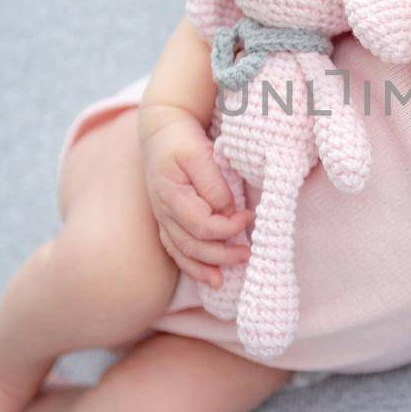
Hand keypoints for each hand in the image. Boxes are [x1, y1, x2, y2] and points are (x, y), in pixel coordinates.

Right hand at [140, 114, 253, 288]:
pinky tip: (209, 276)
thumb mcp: (199, 155)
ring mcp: (164, 219)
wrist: (162, 133)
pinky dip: (192, 266)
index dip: (228, 228)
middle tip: (248, 252)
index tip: (249, 217)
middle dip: (222, 254)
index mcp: (172, 196)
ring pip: (183, 253)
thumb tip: (227, 211)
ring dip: (206, 268)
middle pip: (193, 245)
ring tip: (226, 278)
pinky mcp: (168, 222)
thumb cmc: (182, 142)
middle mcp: (164, 212)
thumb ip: (213, 184)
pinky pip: (177, 251)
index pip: (202, 225)